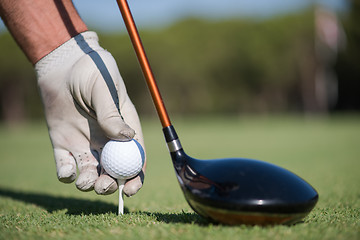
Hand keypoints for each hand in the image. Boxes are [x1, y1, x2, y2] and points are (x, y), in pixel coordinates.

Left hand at [35, 31, 145, 195]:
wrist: (63, 62)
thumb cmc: (91, 69)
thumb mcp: (103, 88)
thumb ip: (111, 113)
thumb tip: (127, 138)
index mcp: (124, 127)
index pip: (134, 157)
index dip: (135, 176)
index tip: (130, 190)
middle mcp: (106, 139)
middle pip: (113, 170)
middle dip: (110, 185)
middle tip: (103, 186)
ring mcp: (85, 142)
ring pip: (90, 172)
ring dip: (89, 183)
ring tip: (84, 181)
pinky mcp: (63, 142)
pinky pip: (65, 165)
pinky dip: (66, 174)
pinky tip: (67, 172)